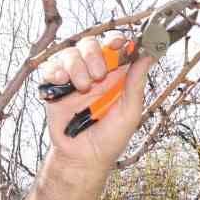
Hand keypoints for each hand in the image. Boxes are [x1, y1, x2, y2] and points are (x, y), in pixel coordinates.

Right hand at [39, 35, 154, 170]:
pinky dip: (54, 70)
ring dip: (76, 66)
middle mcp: (94, 73)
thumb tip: (149, 55)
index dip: (116, 41)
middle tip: (99, 75)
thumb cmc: (109, 139)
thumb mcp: (129, 112)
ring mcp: (73, 79)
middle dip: (94, 54)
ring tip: (82, 88)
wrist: (83, 158)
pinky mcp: (54, 88)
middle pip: (90, 44)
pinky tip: (61, 82)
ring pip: (70, 53)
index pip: (116, 47)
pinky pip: (50, 67)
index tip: (118, 44)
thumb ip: (136, 83)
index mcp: (115, 76)